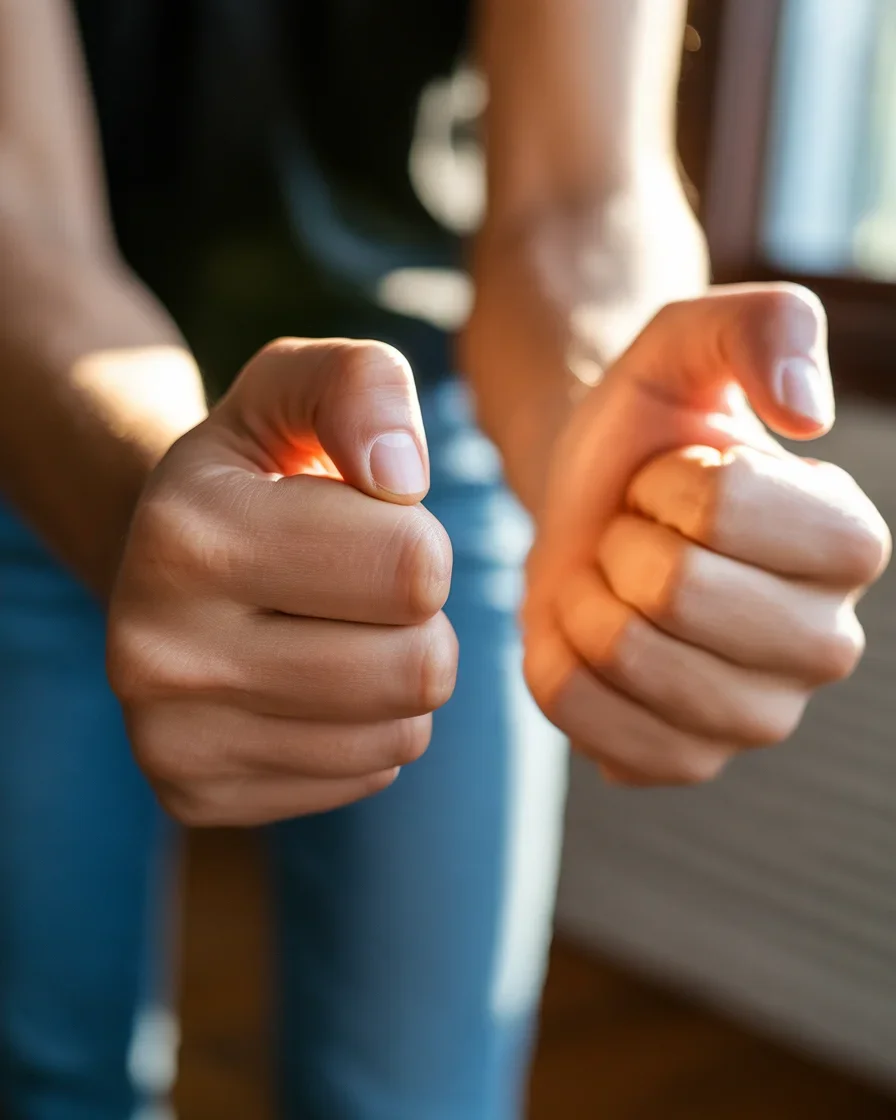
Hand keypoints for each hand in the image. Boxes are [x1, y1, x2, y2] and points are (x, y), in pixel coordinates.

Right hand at [107, 340, 456, 824]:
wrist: (168, 562)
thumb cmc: (257, 473)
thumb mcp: (297, 390)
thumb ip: (361, 386)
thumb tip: (401, 474)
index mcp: (189, 534)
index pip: (413, 567)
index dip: (418, 540)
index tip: (366, 525)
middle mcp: (157, 649)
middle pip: (417, 668)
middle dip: (420, 619)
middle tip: (365, 590)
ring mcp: (171, 738)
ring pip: (401, 733)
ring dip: (399, 676)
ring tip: (338, 631)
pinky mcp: (196, 796)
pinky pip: (368, 775)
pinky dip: (367, 729)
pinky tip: (311, 684)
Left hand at [523, 285, 890, 785]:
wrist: (593, 499)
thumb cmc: (651, 424)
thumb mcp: (696, 339)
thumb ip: (767, 328)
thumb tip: (806, 413)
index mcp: (850, 543)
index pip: (720, 510)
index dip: (662, 482)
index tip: (668, 480)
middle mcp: (825, 646)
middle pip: (672, 592)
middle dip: (618, 541)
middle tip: (632, 532)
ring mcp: (757, 719)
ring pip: (622, 654)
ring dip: (584, 595)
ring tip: (611, 577)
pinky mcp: (680, 763)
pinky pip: (582, 717)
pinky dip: (554, 656)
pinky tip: (585, 630)